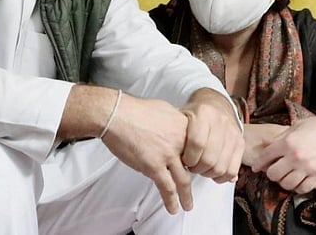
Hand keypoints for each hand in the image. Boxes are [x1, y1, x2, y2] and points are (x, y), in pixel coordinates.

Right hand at [100, 93, 192, 213]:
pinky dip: (171, 200)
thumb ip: (174, 122)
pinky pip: (167, 188)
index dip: (198, 159)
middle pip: (195, 165)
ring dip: (186, 196)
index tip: (197, 166)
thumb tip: (175, 129)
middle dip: (197, 179)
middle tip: (197, 187)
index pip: (199, 147)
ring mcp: (168, 155)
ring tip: (188, 205)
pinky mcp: (154, 166)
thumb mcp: (163, 108)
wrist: (116, 114)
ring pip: (184, 180)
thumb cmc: (133, 110)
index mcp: (183, 126)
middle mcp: (180, 141)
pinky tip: (173, 207)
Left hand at [179, 88, 244, 182]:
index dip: (188, 157)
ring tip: (201, 168)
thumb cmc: (193, 116)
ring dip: (208, 174)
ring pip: (221, 167)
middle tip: (191, 166)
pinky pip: (232, 170)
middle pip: (209, 158)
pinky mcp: (241, 143)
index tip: (183, 160)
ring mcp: (233, 133)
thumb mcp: (181, 118)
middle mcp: (221, 121)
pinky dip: (221, 177)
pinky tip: (212, 172)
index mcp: (203, 113)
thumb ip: (177, 136)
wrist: (216, 105)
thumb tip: (174, 159)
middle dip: (197, 169)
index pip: (197, 142)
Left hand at [251, 111, 315, 193]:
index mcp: (287, 142)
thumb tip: (267, 145)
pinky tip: (297, 182)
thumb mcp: (296, 126)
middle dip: (271, 174)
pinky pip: (303, 188)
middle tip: (274, 172)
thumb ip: (281, 137)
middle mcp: (295, 156)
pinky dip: (298, 188)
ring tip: (285, 177)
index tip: (255, 167)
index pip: (265, 157)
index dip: (258, 164)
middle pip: (273, 174)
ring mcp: (307, 167)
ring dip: (284, 182)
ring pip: (286, 184)